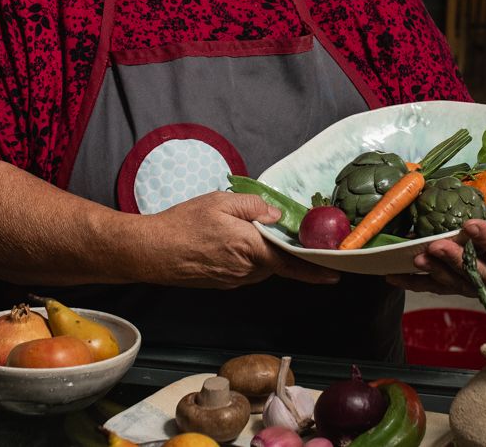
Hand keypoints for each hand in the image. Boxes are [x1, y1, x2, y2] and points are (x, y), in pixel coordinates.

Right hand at [136, 192, 340, 288]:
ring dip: (260, 250)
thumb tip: (276, 215)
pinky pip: (245, 269)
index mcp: (250, 248)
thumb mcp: (220, 202)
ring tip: (239, 230)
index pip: (291, 262)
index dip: (314, 268)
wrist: (151, 251)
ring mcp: (234, 279)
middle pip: (276, 260)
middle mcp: (246, 269)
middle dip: (280, 246)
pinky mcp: (223, 282)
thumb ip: (253, 206)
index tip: (334, 273)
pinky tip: (226, 241)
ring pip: (260, 264)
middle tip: (277, 228)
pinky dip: (245, 256)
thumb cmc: (183, 224)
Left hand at [385, 211, 485, 295]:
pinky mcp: (455, 286)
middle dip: (456, 260)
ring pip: (455, 282)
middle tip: (438, 244)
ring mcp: (475, 285)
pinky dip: (414, 282)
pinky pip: (434, 286)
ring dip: (436, 270)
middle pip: (477, 274)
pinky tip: (394, 277)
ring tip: (420, 257)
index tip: (471, 224)